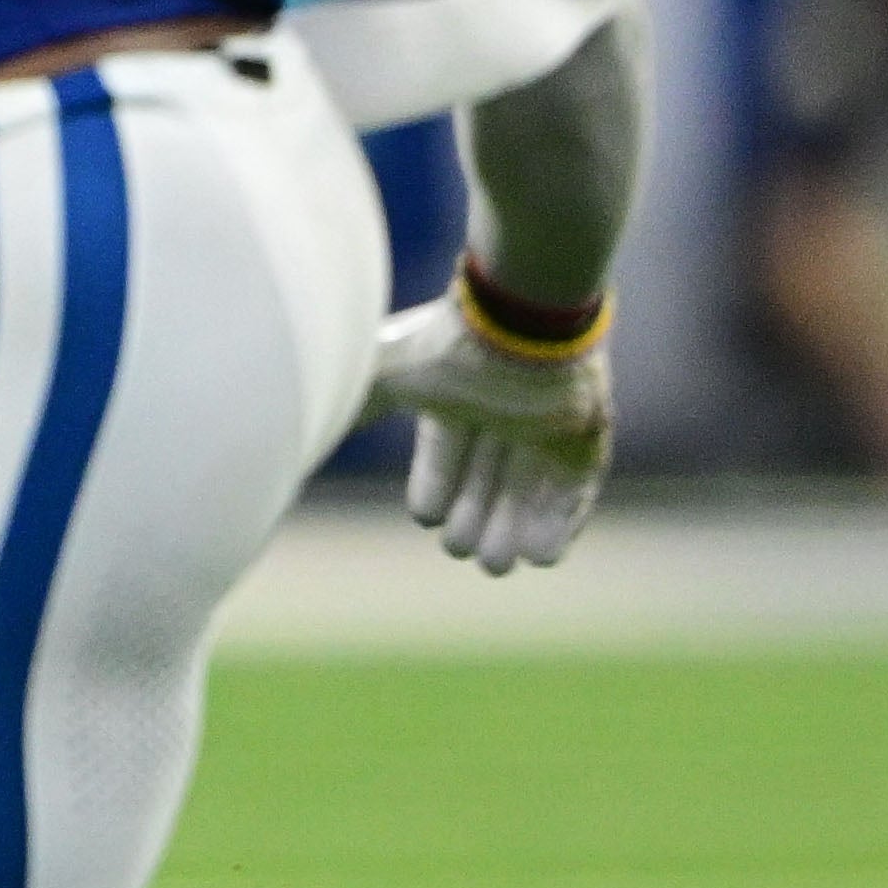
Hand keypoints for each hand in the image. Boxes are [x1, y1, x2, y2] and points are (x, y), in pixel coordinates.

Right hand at [368, 273, 613, 574]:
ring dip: (511, 528)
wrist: (520, 324)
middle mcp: (501, 409)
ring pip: (527, 488)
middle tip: (460, 550)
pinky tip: (541, 556)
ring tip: (495, 564)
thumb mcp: (385, 375)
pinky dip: (560, 522)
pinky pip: (575, 487)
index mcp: (455, 393)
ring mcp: (546, 422)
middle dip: (473, 517)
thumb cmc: (449, 347)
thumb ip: (354, 403)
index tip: (427, 514)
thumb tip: (301, 432)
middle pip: (487, 477)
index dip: (436, 485)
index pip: (444, 451)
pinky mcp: (585, 434)